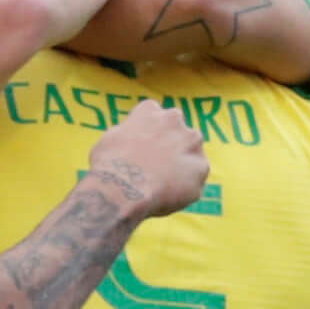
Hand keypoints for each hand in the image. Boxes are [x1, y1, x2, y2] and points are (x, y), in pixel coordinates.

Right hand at [85, 97, 209, 218]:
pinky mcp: (201, 168)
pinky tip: (167, 198)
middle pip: (179, 132)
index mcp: (150, 110)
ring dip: (183, 168)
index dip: (150, 135)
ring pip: (193, 156)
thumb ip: (128, 135)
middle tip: (158, 169)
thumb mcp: (110, 140)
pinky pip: (195, 182)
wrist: (122, 188)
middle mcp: (175, 119)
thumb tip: (131, 141)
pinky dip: (185, 191)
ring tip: (163, 187)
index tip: (144, 150)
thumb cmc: (109, 165)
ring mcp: (192, 143)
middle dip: (173, 148)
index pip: (155, 116)